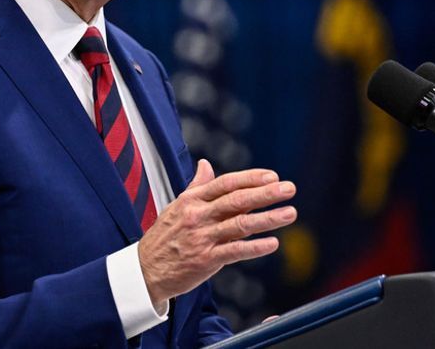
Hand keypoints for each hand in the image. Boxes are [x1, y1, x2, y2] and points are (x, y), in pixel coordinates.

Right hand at [138, 159, 296, 307]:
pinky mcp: (205, 260)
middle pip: (236, 200)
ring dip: (268, 219)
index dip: (250, 178)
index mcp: (192, 200)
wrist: (145, 270)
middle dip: (265, 193)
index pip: (225, 183)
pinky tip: (273, 244)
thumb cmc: (164, 237)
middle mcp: (197, 216)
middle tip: (289, 188)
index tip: (272, 175)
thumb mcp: (177, 207)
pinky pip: (235, 251)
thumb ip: (196, 186)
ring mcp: (202, 238)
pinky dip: (255, 247)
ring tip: (289, 213)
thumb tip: (205, 164)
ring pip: (240, 224)